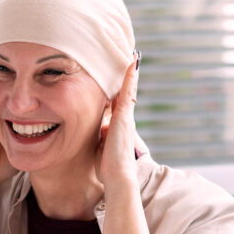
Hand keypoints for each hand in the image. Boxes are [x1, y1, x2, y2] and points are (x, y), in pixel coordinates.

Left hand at [95, 58, 146, 190]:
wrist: (118, 176)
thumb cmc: (108, 166)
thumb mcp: (101, 147)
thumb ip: (101, 136)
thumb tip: (100, 130)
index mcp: (118, 126)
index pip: (118, 104)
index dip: (119, 91)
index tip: (120, 79)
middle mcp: (124, 119)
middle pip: (126, 93)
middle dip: (128, 78)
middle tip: (131, 60)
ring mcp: (125, 117)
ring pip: (128, 90)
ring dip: (131, 74)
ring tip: (133, 57)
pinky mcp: (124, 117)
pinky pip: (127, 92)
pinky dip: (130, 78)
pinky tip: (132, 63)